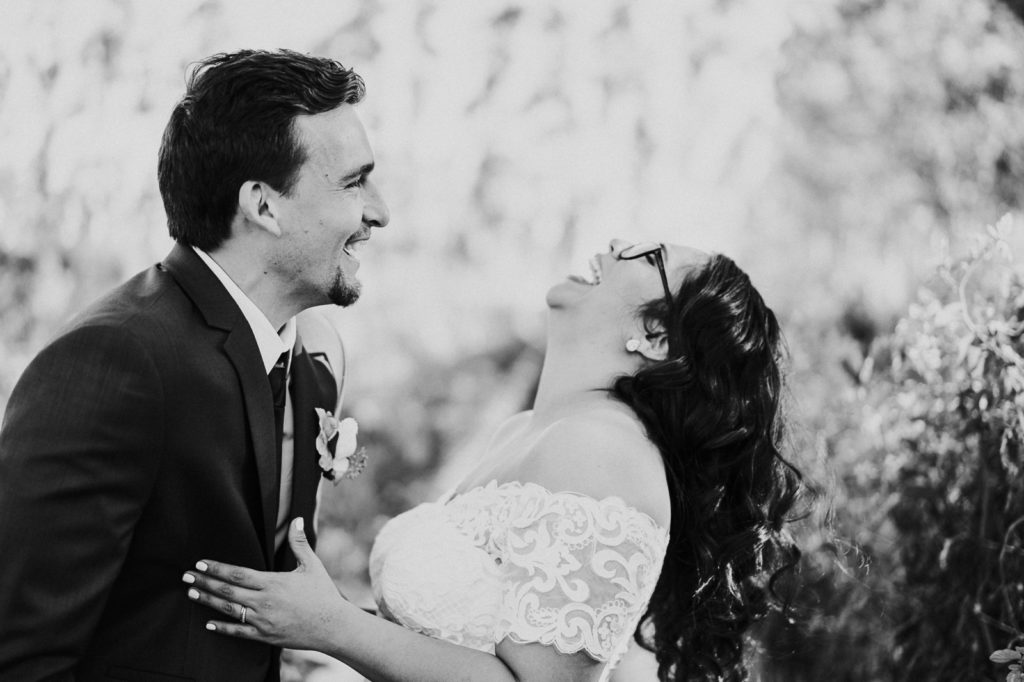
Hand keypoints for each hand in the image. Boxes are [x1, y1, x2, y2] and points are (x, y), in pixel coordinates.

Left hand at [182, 517, 348, 650]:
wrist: (333, 626)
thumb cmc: (323, 594)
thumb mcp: (312, 566)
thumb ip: (300, 543)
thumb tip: (296, 520)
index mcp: (273, 582)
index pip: (237, 573)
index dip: (216, 568)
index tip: (200, 563)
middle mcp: (264, 601)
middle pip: (227, 590)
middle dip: (204, 583)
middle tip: (186, 576)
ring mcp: (262, 620)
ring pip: (228, 609)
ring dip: (208, 601)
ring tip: (191, 594)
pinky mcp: (265, 636)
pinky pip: (238, 632)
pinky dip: (222, 628)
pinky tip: (208, 623)